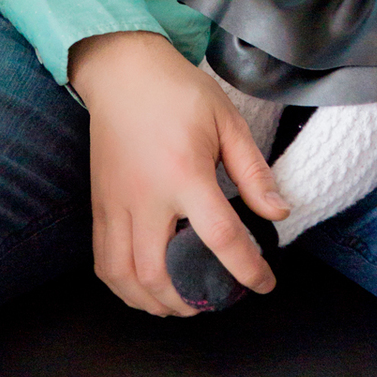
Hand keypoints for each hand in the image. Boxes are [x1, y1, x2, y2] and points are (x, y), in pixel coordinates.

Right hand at [68, 30, 288, 316]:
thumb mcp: (227, 120)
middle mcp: (146, 197)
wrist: (122, 72)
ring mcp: (116, 204)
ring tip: (179, 304)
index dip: (247, 270)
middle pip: (159, 274)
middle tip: (215, 300)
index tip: (264, 284)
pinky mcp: (99, 205)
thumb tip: (277, 212)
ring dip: (152, 302)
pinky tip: (143, 287)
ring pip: (124, 276)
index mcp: (185, 173)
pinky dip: (122, 286)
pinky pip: (103, 261)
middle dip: (190, 301)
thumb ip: (254, 172)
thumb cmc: (178, 92)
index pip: (219, 237)